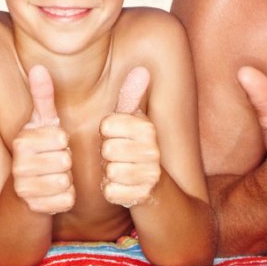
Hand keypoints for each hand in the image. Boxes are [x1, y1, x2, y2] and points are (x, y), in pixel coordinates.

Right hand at [9, 65, 74, 214]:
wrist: (15, 205)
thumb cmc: (35, 159)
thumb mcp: (38, 128)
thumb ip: (42, 98)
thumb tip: (39, 66)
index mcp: (21, 139)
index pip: (61, 137)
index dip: (62, 145)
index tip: (48, 149)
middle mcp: (18, 163)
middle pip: (65, 159)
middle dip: (64, 165)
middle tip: (50, 168)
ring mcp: (24, 187)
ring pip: (66, 181)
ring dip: (64, 183)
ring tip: (49, 182)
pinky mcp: (33, 208)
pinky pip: (67, 200)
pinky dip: (64, 201)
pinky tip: (49, 199)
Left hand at [99, 67, 158, 206]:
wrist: (160, 196)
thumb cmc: (139, 156)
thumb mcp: (136, 127)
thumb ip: (132, 99)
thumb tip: (142, 68)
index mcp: (148, 128)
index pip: (106, 125)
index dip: (106, 136)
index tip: (118, 140)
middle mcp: (153, 149)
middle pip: (105, 149)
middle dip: (107, 158)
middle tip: (121, 161)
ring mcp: (150, 174)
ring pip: (108, 171)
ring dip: (110, 176)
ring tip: (123, 175)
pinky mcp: (143, 196)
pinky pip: (110, 191)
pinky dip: (112, 193)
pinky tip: (125, 190)